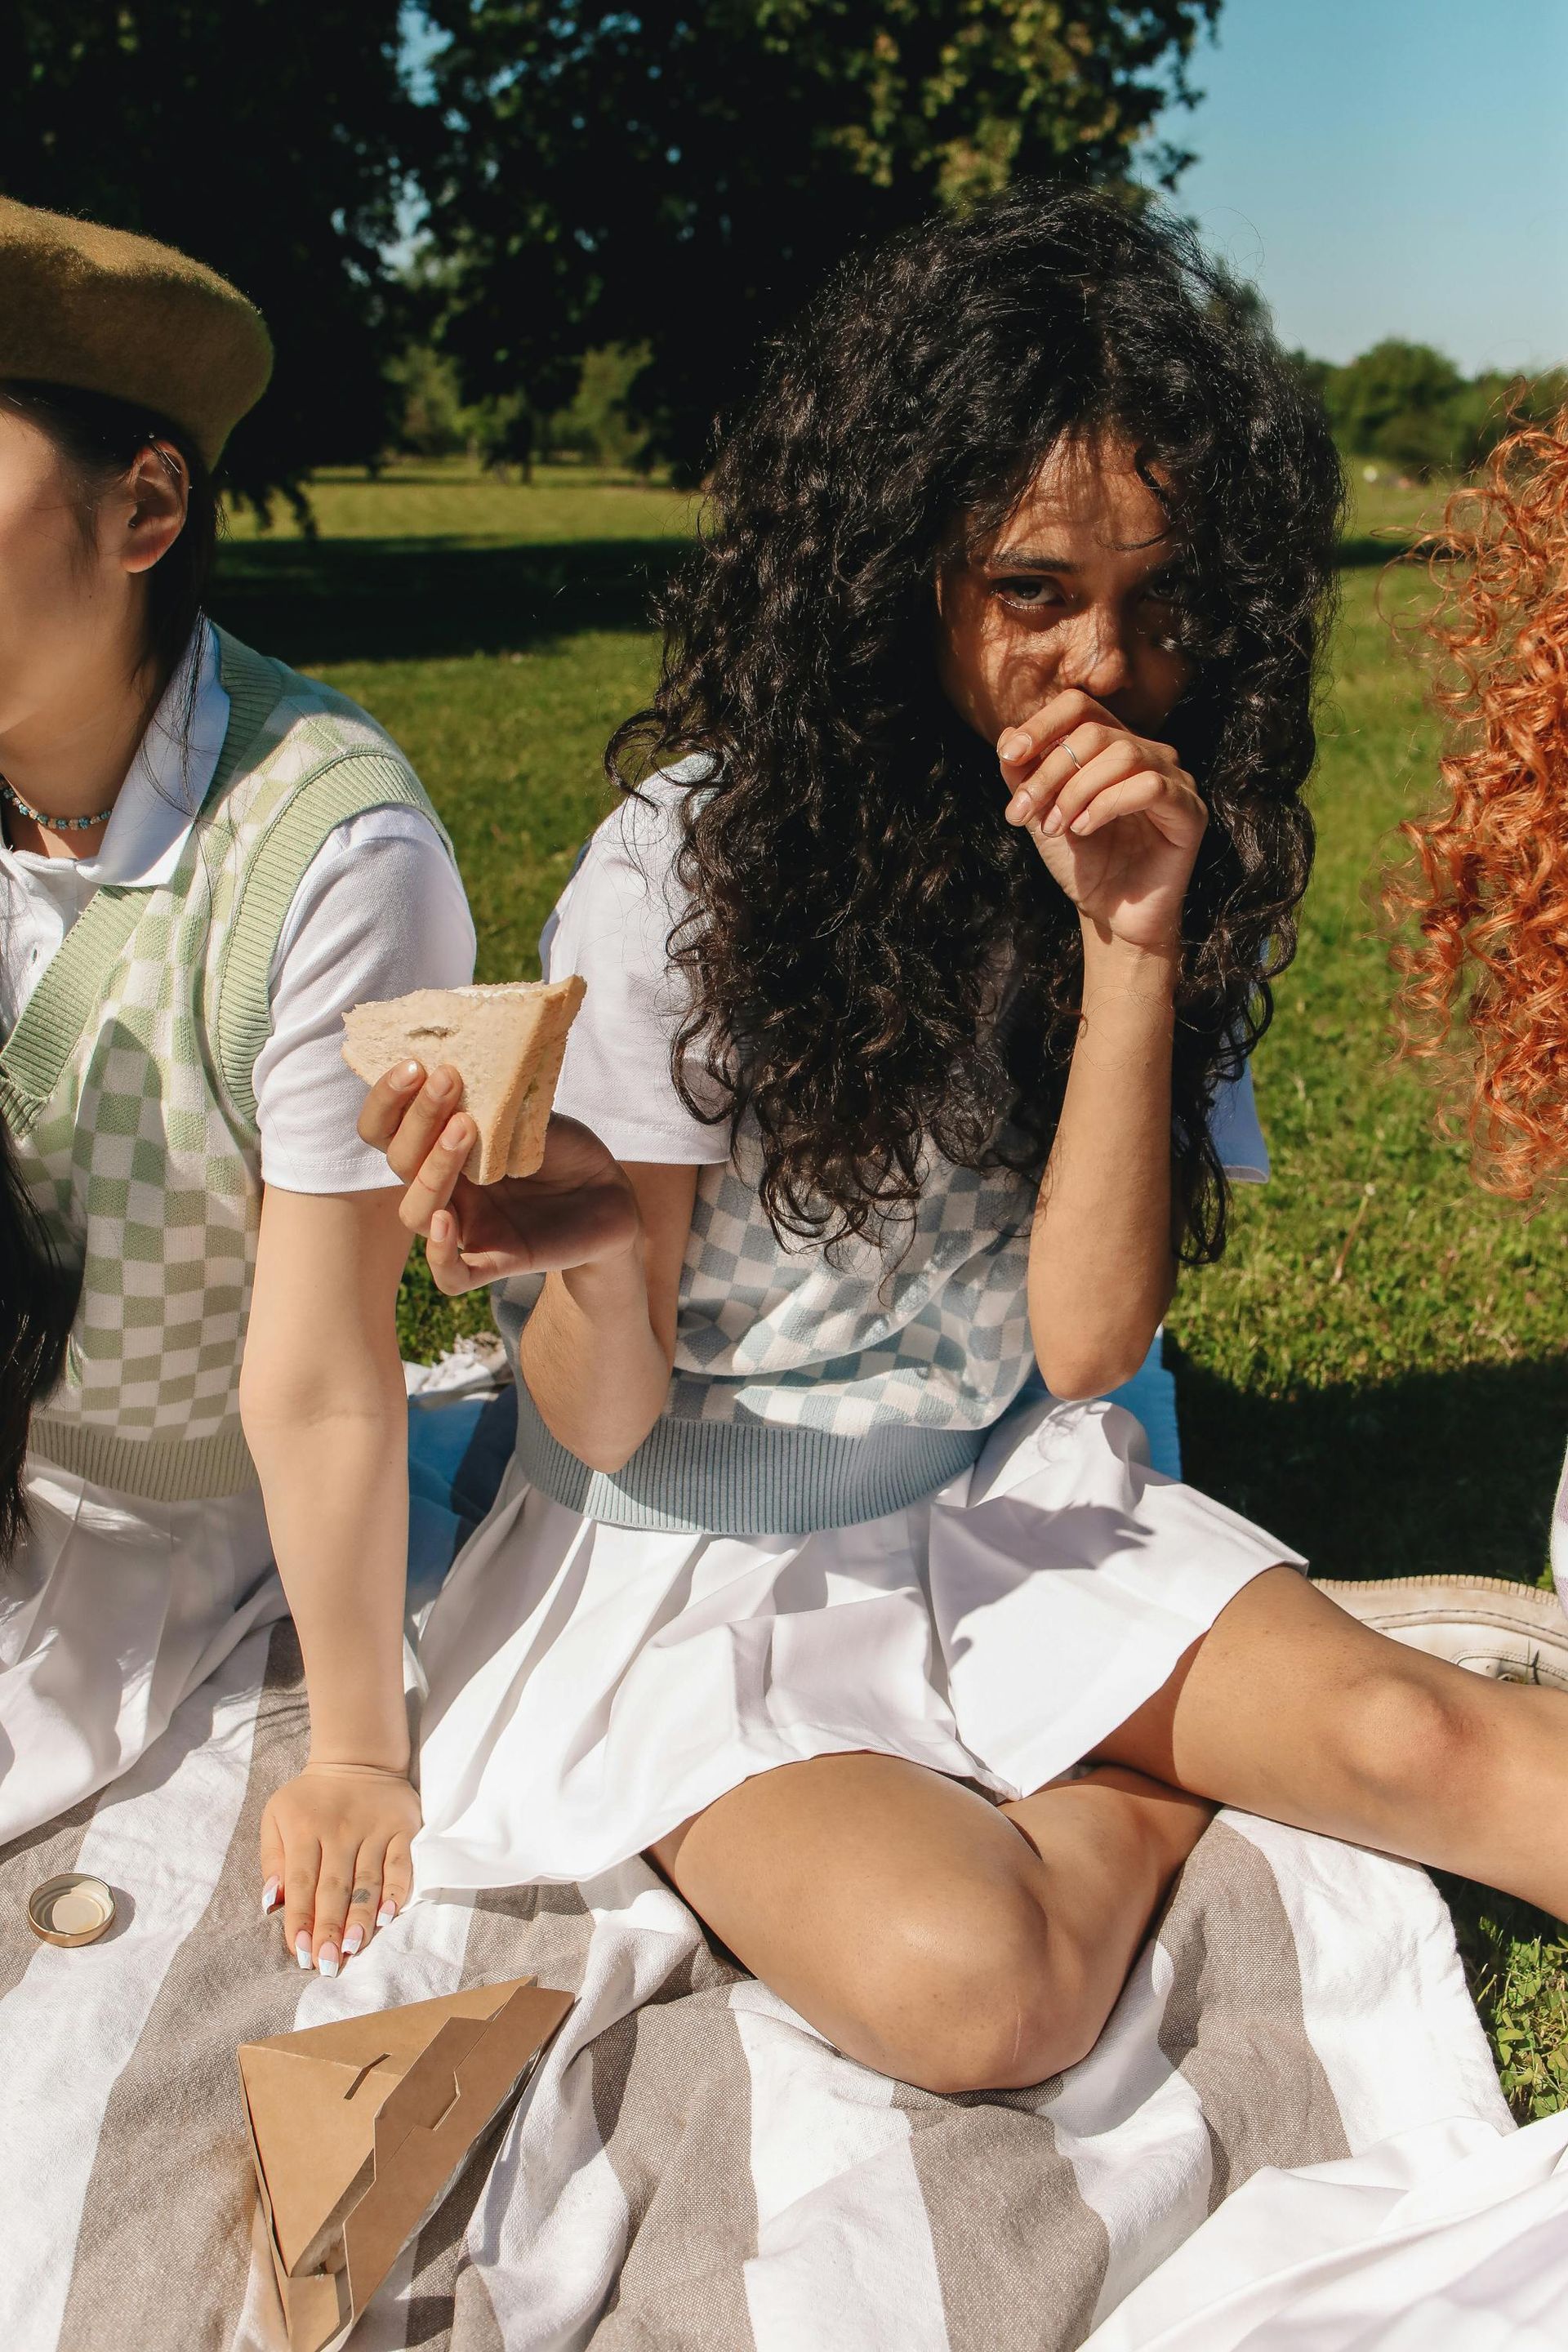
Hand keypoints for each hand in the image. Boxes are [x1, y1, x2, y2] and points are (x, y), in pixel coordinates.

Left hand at [260, 1765, 419, 1973]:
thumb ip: (272, 1858)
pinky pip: (402, 1863)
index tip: (299, 1952)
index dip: (299, 1919)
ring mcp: (374, 1829)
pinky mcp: (403, 1828)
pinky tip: (389, 1916)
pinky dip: (397, 1890)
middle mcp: (340, 1831)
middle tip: (325, 1964)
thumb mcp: (276, 1815)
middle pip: (334, 1887)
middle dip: (328, 1928)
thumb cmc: (311, 1798)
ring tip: (352, 1948)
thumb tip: (272, 1902)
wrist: (358, 1758)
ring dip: (360, 1917)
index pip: (301, 1882)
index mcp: (305, 1828)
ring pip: (367, 1880)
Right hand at [357, 1063, 640, 1296]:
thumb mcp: (529, 1113)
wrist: (610, 1194)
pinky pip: (450, 1274)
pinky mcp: (494, 1260)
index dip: (388, 1100)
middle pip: (398, 1162)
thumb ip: (493, 1096)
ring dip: (431, 1169)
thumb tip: (463, 1053)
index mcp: (441, 1149)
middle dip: (417, 1119)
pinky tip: (445, 1221)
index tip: (415, 1065)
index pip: (387, 1129)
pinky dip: (439, 1251)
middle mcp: (444, 1187)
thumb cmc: (565, 1150)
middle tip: (447, 1079)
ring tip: (464, 1129)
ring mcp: (466, 1226)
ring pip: (415, 1211)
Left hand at [998, 688, 1205, 955]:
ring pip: (1124, 753)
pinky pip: (1150, 786)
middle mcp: (1148, 753)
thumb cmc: (1081, 862)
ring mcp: (1174, 780)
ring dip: (1077, 791)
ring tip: (1056, 828)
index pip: (1080, 706)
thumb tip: (1008, 732)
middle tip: (1025, 812)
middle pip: (1095, 732)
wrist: (1109, 915)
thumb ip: (1024, 776)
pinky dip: (1108, 804)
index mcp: (1113, 745)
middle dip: (1051, 772)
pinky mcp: (1190, 811)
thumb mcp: (1041, 815)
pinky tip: (1085, 830)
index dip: (1042, 724)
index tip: (1009, 756)